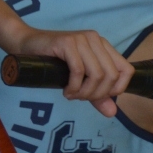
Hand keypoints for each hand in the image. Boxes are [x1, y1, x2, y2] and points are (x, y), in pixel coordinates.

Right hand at [12, 27, 134, 116]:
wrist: (25, 45)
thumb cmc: (53, 63)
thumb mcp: (80, 81)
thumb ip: (97, 95)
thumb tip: (112, 113)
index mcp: (104, 46)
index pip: (127, 70)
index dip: (117, 89)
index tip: (98, 97)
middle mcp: (96, 40)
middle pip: (111, 76)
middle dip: (96, 94)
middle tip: (80, 98)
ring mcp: (82, 39)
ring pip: (97, 74)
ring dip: (84, 92)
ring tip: (72, 95)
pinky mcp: (67, 43)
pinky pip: (79, 71)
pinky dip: (74, 87)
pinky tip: (66, 90)